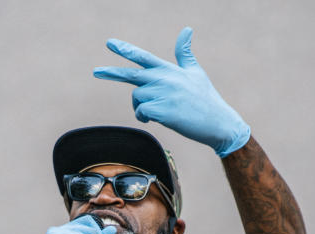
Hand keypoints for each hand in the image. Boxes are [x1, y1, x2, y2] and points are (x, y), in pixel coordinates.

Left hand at [94, 27, 250, 157]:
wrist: (218, 122)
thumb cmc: (206, 98)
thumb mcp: (195, 71)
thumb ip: (184, 52)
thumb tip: (186, 29)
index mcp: (169, 69)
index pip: (143, 56)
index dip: (125, 49)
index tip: (110, 43)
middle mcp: (164, 78)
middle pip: (131, 75)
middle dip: (111, 72)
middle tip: (96, 71)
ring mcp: (163, 94)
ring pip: (137, 98)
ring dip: (141, 108)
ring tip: (158, 112)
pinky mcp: (162, 110)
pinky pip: (142, 112)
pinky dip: (146, 117)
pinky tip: (159, 119)